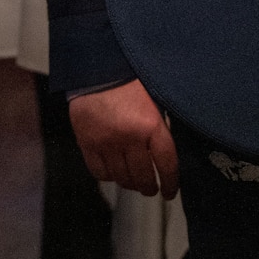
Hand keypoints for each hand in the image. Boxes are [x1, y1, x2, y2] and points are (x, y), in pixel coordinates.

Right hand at [70, 79, 177, 197]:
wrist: (97, 66)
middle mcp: (129, 137)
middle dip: (149, 187)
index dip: (171, 183)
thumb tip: (166, 154)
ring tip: (133, 181)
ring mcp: (106, 142)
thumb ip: (160, 127)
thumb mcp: (155, 100)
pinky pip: (99, 172)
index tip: (170, 191)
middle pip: (143, 177)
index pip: (166, 165)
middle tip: (152, 189)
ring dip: (129, 183)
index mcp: (151, 125)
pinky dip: (108, 175)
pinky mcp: (87, 143)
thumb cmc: (129, 78)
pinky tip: (114, 171)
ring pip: (121, 178)